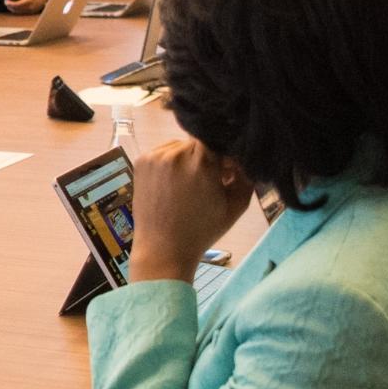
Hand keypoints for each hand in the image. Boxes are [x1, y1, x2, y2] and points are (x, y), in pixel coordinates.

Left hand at [5, 0, 46, 14]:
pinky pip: (20, 12)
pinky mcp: (29, 12)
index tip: (6, 0)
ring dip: (11, 8)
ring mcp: (29, 11)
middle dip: (9, 6)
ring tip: (8, 3)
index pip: (17, 4)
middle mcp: (29, 7)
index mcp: (29, 1)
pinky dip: (15, 10)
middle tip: (6, 1)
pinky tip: (13, 6)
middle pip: (16, 9)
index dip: (10, 3)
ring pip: (18, 11)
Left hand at [128, 137, 252, 281]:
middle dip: (208, 157)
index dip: (226, 153)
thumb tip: (243, 156)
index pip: (220, 139)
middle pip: (200, 142)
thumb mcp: (236, 205)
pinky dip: (171, 163)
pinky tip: (174, 185)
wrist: (163, 249)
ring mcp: (155, 156)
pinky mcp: (141, 161)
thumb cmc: (202, 230)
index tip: (228, 170)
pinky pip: (163, 153)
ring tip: (190, 185)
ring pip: (181, 146)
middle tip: (211, 180)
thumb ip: (246, 175)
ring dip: (189, 159)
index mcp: (201, 161)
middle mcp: (176, 153)